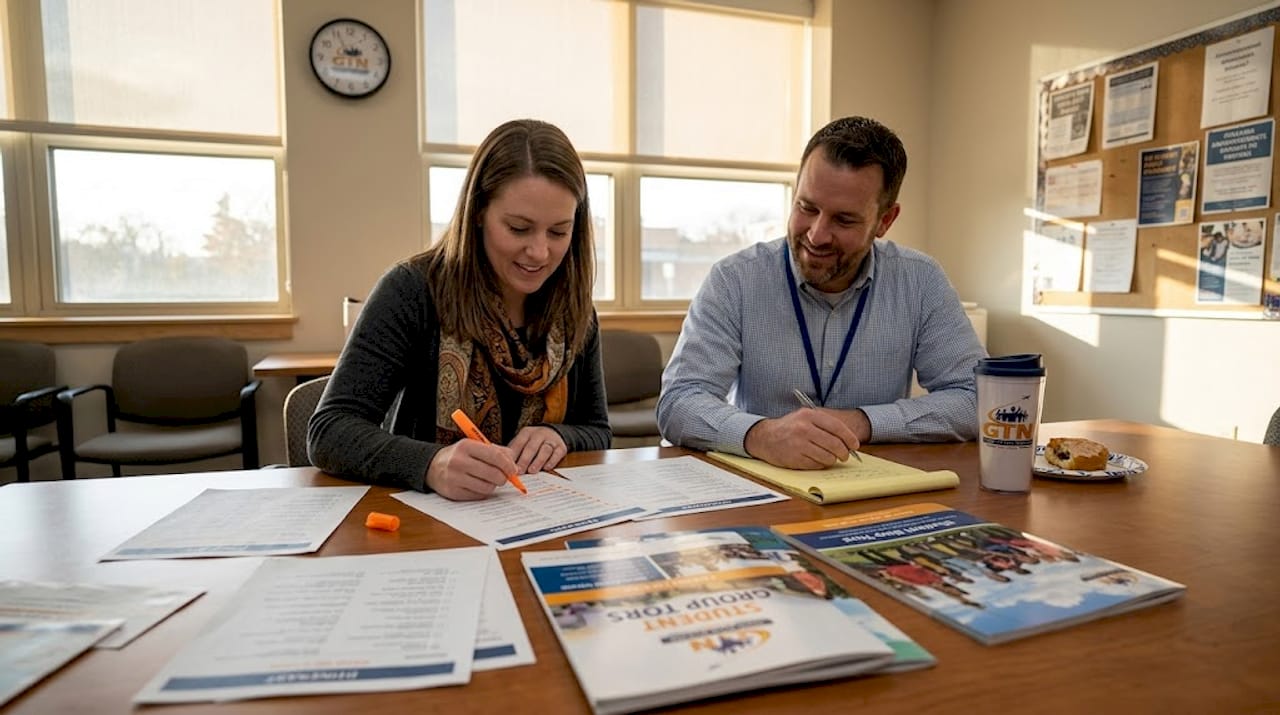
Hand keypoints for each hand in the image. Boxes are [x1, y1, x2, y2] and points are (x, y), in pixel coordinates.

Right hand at [425, 439, 517, 499]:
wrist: (433, 467)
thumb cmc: (460, 456)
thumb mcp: (475, 446)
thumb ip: (496, 451)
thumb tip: (513, 463)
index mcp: (466, 446)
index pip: (494, 456)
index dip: (508, 465)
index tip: (514, 470)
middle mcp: (459, 461)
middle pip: (492, 473)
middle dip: (503, 478)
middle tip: (503, 478)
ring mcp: (454, 477)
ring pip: (487, 487)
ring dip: (492, 486)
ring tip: (489, 481)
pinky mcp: (453, 492)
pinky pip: (478, 496)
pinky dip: (483, 492)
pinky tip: (478, 486)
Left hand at [509, 425, 567, 474]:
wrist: (554, 434)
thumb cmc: (533, 442)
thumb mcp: (522, 442)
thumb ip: (514, 452)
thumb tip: (504, 466)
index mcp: (526, 433)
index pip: (519, 443)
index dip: (514, 456)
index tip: (509, 467)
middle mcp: (539, 434)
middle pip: (531, 447)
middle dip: (524, 460)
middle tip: (519, 471)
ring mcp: (551, 440)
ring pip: (545, 450)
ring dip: (538, 461)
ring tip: (532, 471)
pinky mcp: (561, 447)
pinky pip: (557, 454)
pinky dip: (552, 461)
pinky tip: (546, 468)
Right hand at [744, 407, 861, 468]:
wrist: (764, 437)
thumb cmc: (789, 428)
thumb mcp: (804, 417)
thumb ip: (824, 425)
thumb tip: (847, 440)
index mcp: (809, 415)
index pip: (837, 427)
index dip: (849, 438)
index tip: (855, 445)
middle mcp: (804, 428)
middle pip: (835, 444)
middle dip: (844, 452)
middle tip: (844, 455)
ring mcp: (799, 444)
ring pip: (828, 456)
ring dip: (832, 460)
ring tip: (829, 457)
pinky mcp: (795, 458)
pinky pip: (817, 464)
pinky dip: (821, 464)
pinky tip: (816, 459)